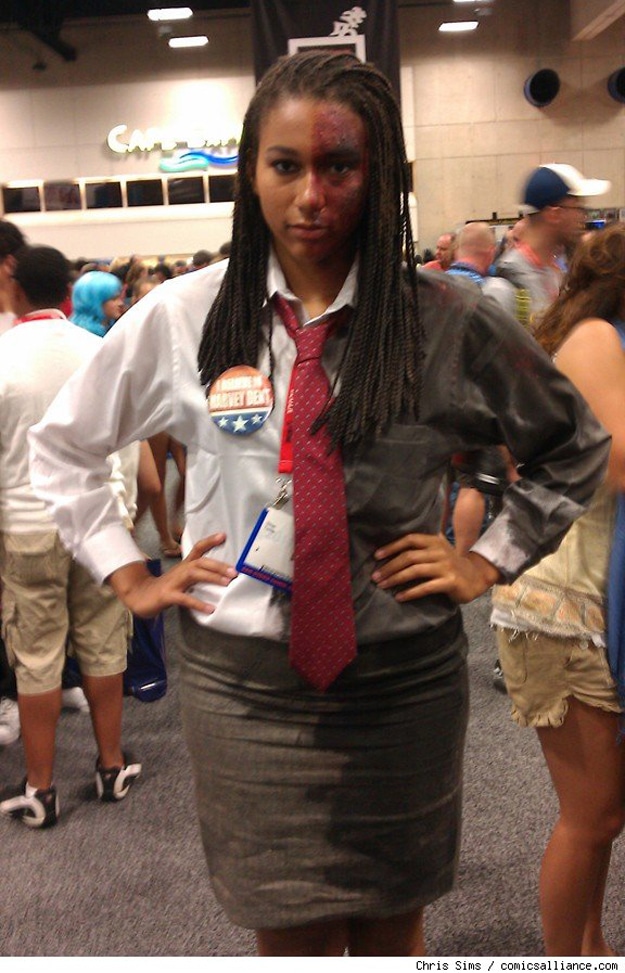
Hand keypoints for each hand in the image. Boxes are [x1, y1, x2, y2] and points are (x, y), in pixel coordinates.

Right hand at [108, 533, 236, 616]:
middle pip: (200, 562)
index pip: (198, 548)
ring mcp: (173, 581)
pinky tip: (210, 608)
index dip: (210, 541)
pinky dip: (198, 603)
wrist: (142, 597)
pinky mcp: (168, 595)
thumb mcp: (184, 578)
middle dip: (218, 565)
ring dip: (211, 578)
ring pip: (193, 574)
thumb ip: (199, 575)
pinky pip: (184, 599)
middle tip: (234, 572)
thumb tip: (224, 577)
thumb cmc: (168, 588)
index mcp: (185, 565)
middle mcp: (180, 570)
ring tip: (226, 583)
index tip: (223, 535)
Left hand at [371, 532, 500, 603]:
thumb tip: (392, 550)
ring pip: (415, 571)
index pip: (410, 539)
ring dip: (396, 578)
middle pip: (409, 556)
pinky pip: (425, 587)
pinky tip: (399, 597)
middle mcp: (440, 551)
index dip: (392, 547)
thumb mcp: (439, 550)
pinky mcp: (450, 582)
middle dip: (389, 566)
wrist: (477, 577)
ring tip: (383, 585)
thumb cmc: (451, 564)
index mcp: (435, 541)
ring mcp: (445, 567)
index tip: (376, 556)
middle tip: (375, 576)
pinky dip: (410, 592)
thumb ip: (421, 547)